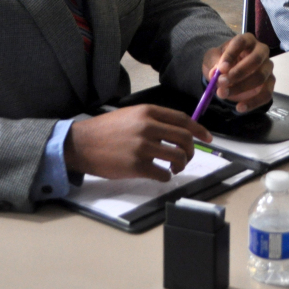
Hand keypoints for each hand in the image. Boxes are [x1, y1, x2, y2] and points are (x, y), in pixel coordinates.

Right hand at [63, 105, 211, 180]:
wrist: (81, 144)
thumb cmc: (106, 131)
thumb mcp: (131, 115)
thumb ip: (153, 119)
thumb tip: (178, 130)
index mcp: (148, 111)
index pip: (183, 119)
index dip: (199, 130)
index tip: (207, 138)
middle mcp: (148, 126)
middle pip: (185, 138)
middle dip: (191, 150)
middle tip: (187, 157)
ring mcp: (143, 146)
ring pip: (177, 157)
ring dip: (181, 165)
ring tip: (174, 167)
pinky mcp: (136, 165)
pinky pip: (163, 173)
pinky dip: (166, 176)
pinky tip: (160, 175)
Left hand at [201, 33, 274, 112]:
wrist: (228, 74)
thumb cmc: (222, 62)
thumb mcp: (212, 58)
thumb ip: (214, 62)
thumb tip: (216, 71)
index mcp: (247, 40)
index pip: (241, 42)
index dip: (231, 55)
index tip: (221, 68)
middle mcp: (261, 51)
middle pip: (255, 60)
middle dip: (238, 72)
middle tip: (221, 82)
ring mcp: (267, 68)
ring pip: (260, 77)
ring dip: (241, 87)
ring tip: (223, 94)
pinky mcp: (270, 83)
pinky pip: (266, 94)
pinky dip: (253, 102)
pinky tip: (239, 108)